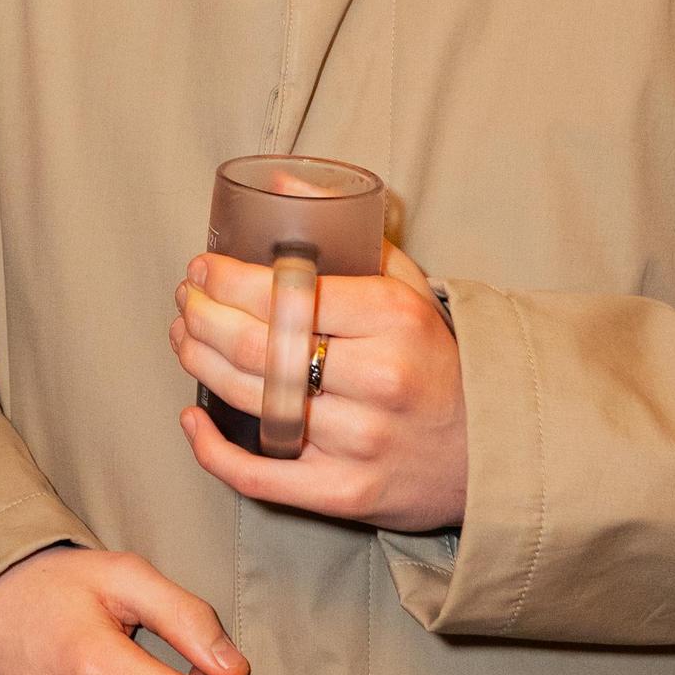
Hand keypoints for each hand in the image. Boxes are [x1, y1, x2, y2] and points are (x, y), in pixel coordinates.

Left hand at [173, 243, 467, 532]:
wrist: (490, 450)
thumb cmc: (434, 361)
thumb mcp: (410, 290)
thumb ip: (354, 237)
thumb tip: (283, 181)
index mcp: (393, 320)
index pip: (286, 293)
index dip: (228, 281)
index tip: (202, 269)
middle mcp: (377, 379)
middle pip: (257, 346)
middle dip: (204, 316)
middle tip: (186, 300)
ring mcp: (359, 441)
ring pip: (251, 401)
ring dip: (199, 364)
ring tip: (185, 337)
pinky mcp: (343, 494)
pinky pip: (257, 475)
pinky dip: (211, 450)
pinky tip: (192, 418)